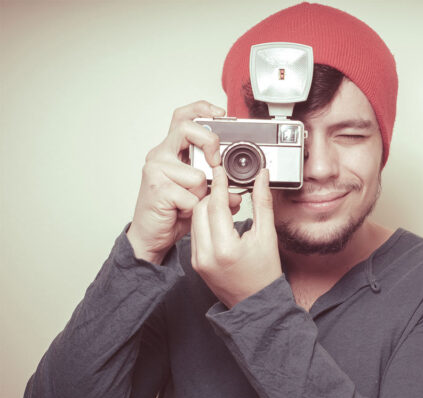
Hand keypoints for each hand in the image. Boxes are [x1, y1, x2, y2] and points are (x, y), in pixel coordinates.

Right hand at [126, 101, 241, 263]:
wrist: (152, 235)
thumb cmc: (174, 211)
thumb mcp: (201, 192)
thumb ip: (219, 183)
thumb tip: (241, 187)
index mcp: (172, 150)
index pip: (183, 117)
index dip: (201, 109)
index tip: (221, 113)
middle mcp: (160, 155)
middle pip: (187, 129)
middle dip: (210, 142)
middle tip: (217, 161)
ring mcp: (155, 170)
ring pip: (197, 173)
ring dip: (202, 193)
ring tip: (189, 201)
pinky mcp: (157, 188)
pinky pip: (191, 195)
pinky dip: (193, 208)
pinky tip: (181, 211)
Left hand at [191, 166, 281, 307]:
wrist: (256, 302)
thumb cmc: (265, 273)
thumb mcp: (267, 236)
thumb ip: (262, 203)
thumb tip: (261, 178)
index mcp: (225, 248)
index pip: (216, 205)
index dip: (219, 184)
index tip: (221, 170)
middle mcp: (206, 254)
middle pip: (201, 209)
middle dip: (213, 194)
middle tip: (227, 187)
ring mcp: (198, 259)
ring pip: (195, 219)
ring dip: (207, 206)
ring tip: (225, 202)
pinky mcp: (195, 262)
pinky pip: (196, 233)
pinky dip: (205, 221)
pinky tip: (218, 218)